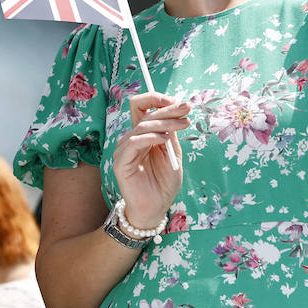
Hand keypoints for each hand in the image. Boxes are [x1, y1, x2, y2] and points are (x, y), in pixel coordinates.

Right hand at [112, 91, 188, 229]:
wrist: (156, 209)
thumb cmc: (164, 183)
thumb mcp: (173, 153)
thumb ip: (171, 134)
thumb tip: (178, 110)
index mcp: (142, 134)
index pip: (142, 107)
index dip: (156, 99)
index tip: (179, 102)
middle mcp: (131, 139)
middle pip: (143, 113)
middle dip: (167, 109)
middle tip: (186, 108)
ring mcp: (124, 150)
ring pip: (141, 126)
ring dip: (164, 122)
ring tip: (181, 125)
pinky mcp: (120, 162)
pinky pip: (133, 143)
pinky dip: (150, 137)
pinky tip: (164, 139)